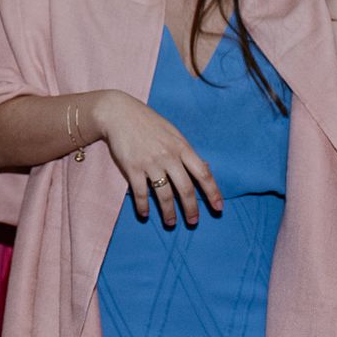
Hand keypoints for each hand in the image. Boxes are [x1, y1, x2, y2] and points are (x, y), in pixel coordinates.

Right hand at [92, 89, 222, 225]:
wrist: (119, 113)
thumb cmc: (148, 123)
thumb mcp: (173, 133)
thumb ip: (186, 152)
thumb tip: (204, 169)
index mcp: (181, 147)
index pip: (203, 174)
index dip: (213, 193)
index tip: (218, 208)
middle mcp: (168, 156)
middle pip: (185, 189)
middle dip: (191, 209)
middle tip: (193, 222)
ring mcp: (150, 163)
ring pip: (164, 194)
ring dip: (168, 212)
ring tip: (171, 223)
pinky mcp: (132, 167)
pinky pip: (140, 192)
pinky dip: (143, 206)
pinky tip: (145, 214)